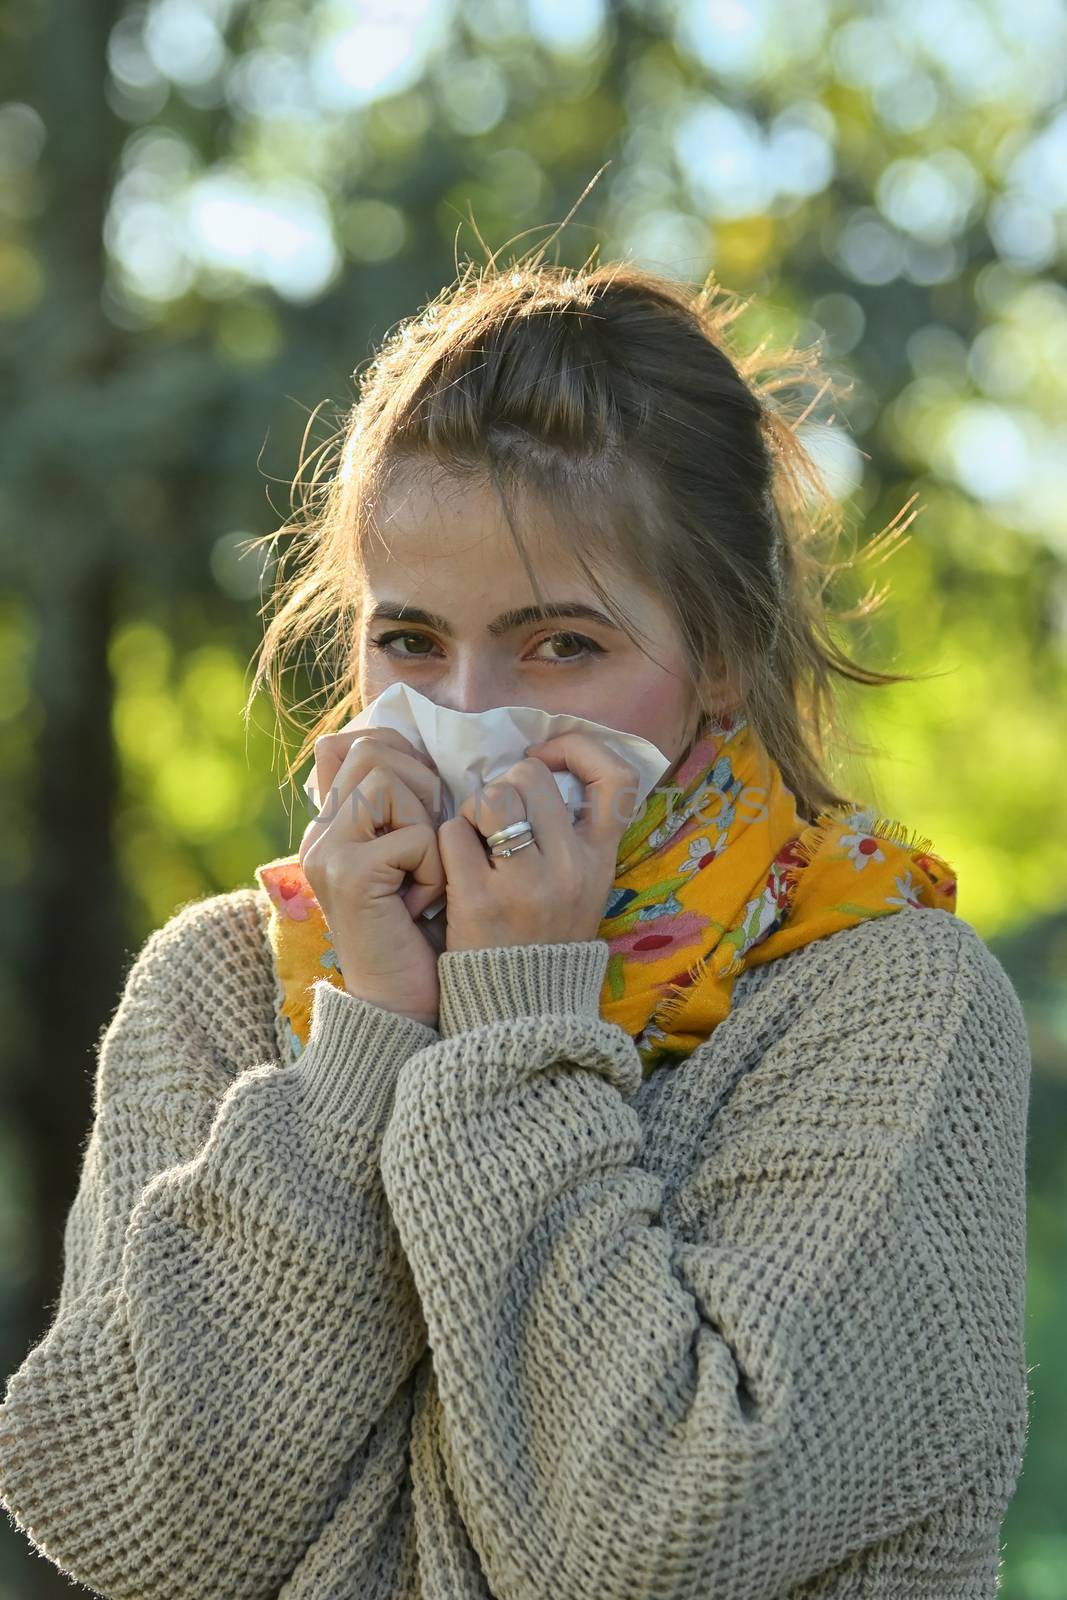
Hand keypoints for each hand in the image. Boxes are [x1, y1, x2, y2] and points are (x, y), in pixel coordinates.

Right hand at [299, 729, 445, 1028]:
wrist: (404, 1005)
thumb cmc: (423, 931)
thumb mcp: (413, 857)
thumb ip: (405, 808)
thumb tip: (421, 750)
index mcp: (331, 824)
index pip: (355, 743)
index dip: (404, 757)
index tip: (427, 806)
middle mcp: (319, 833)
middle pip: (373, 750)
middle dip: (421, 785)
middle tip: (428, 842)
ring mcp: (328, 853)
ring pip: (389, 781)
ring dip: (425, 823)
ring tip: (421, 871)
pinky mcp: (349, 877)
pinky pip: (412, 835)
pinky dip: (432, 867)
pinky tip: (422, 904)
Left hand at [437, 732, 640, 954]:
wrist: (520, 1014)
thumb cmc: (545, 940)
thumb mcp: (584, 888)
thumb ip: (573, 836)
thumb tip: (541, 767)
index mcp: (600, 860)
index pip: (617, 777)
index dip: (579, 748)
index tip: (546, 758)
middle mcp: (570, 867)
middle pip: (531, 774)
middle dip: (504, 784)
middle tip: (496, 819)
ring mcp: (525, 884)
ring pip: (490, 795)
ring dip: (472, 810)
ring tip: (474, 840)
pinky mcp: (478, 901)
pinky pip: (452, 832)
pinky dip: (446, 841)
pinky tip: (453, 866)